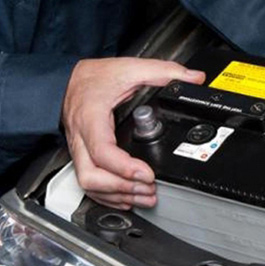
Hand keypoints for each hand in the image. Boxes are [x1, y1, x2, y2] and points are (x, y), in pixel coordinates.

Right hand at [62, 58, 204, 209]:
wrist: (69, 79)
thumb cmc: (95, 77)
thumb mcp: (131, 68)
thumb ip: (164, 71)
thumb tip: (194, 78)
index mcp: (92, 118)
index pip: (102, 151)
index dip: (125, 168)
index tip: (148, 173)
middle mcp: (81, 138)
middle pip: (91, 176)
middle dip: (122, 188)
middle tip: (150, 188)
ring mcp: (79, 149)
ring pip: (88, 183)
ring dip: (118, 195)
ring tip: (145, 196)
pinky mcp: (81, 156)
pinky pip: (88, 183)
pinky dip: (108, 195)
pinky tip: (127, 197)